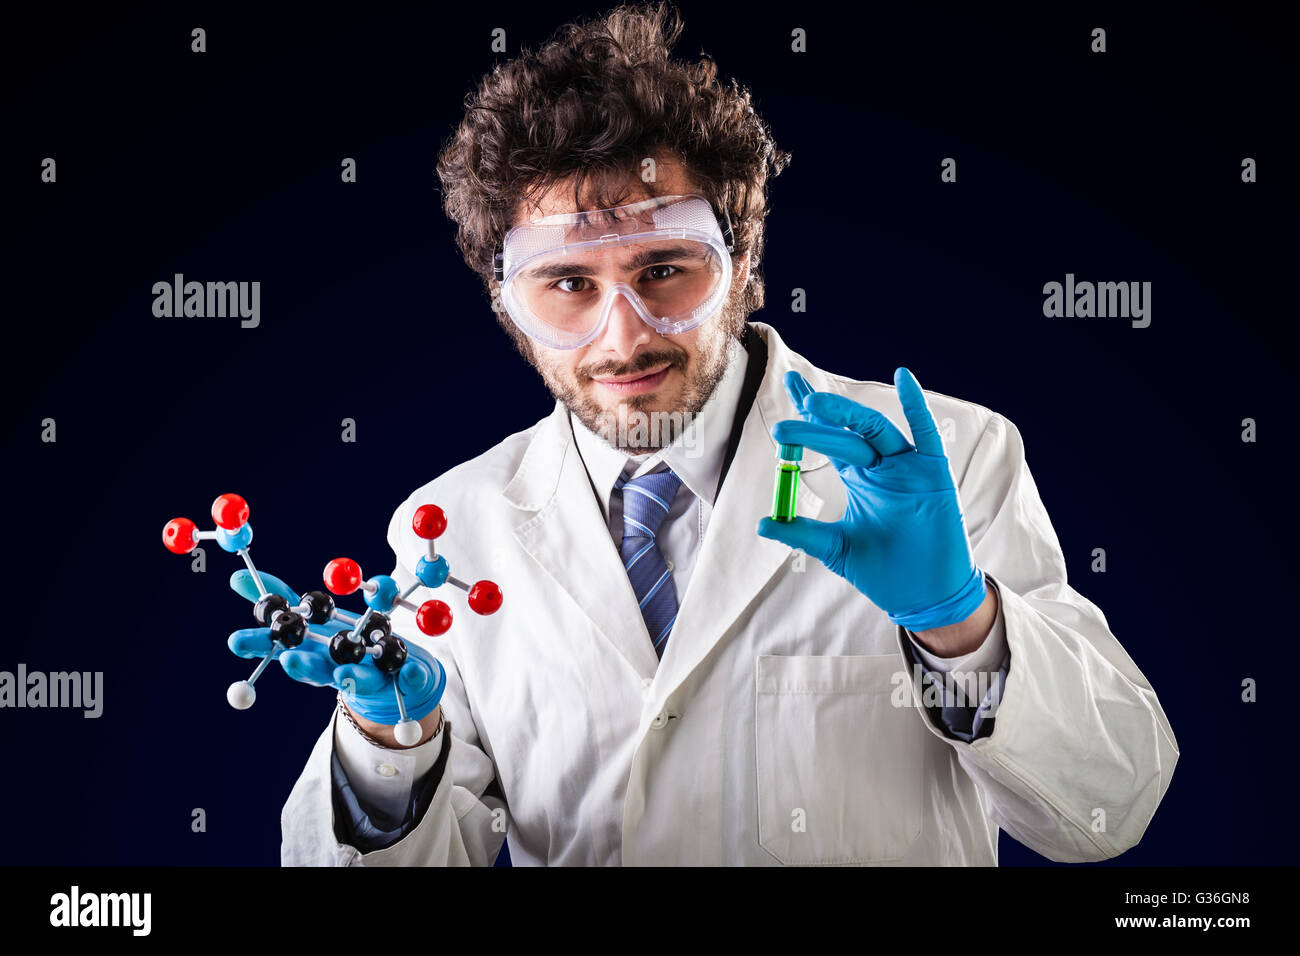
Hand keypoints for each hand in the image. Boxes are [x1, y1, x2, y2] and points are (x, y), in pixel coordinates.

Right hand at [226, 569, 444, 729]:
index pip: (282, 647)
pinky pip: (407, 679)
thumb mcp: (314, 617)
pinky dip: (409, 677)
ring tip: (344, 674)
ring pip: (357, 679)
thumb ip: (279, 599)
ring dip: (349, 676)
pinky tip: (409, 674)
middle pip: (316, 668)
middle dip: (302, 666)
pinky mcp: (402, 681)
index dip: (261, 645)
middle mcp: (336, 668)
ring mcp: (368, 677)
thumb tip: (236, 577)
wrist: (395, 676)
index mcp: (314, 652)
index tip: (236, 641)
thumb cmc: (346, 642)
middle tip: (290, 660)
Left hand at [756, 368, 986, 631]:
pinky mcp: (934, 474)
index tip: (790, 384)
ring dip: (846, 416)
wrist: (925, 596)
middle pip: (846, 432)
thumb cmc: (885, 571)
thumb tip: (762, 524)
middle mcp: (882, 465)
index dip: (810, 412)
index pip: (830, 435)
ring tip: (815, 404)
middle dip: (815, 422)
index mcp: (859, 475)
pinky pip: (926, 435)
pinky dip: (917, 407)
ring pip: (874, 430)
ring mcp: (908, 467)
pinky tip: (903, 378)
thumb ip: (803, 532)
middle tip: (782, 427)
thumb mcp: (836, 548)